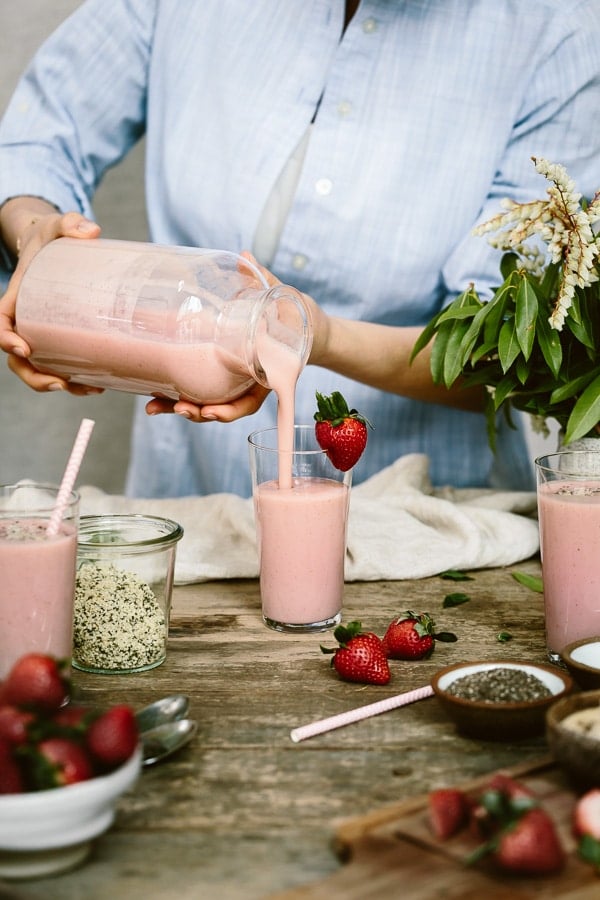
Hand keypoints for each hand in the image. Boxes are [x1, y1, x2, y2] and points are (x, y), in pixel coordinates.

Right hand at [0, 204, 102, 394]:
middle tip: (60, 384)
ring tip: (88, 389)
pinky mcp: (60, 338)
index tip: (24, 349)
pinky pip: (61, 366)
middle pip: (17, 358)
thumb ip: (70, 224)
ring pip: (39, 368)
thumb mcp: (57, 225)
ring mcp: (42, 333)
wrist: (56, 245)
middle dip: (34, 376)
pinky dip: (75, 379)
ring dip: (59, 385)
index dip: (6, 339)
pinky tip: (98, 385)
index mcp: (17, 297)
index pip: (1, 323)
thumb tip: (92, 232)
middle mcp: (25, 321)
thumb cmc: (52, 236)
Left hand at [145, 251, 319, 423]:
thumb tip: (246, 257)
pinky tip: (154, 397)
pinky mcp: (219, 374)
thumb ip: (265, 281)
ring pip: (206, 403)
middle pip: (222, 408)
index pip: (248, 402)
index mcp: (265, 375)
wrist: (305, 328)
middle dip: (197, 413)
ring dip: (179, 408)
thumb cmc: (298, 317)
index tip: (210, 412)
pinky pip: (199, 391)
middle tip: (178, 408)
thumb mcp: (285, 300)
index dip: (229, 410)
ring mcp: (233, 382)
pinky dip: (176, 396)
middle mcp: (248, 384)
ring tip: (154, 407)